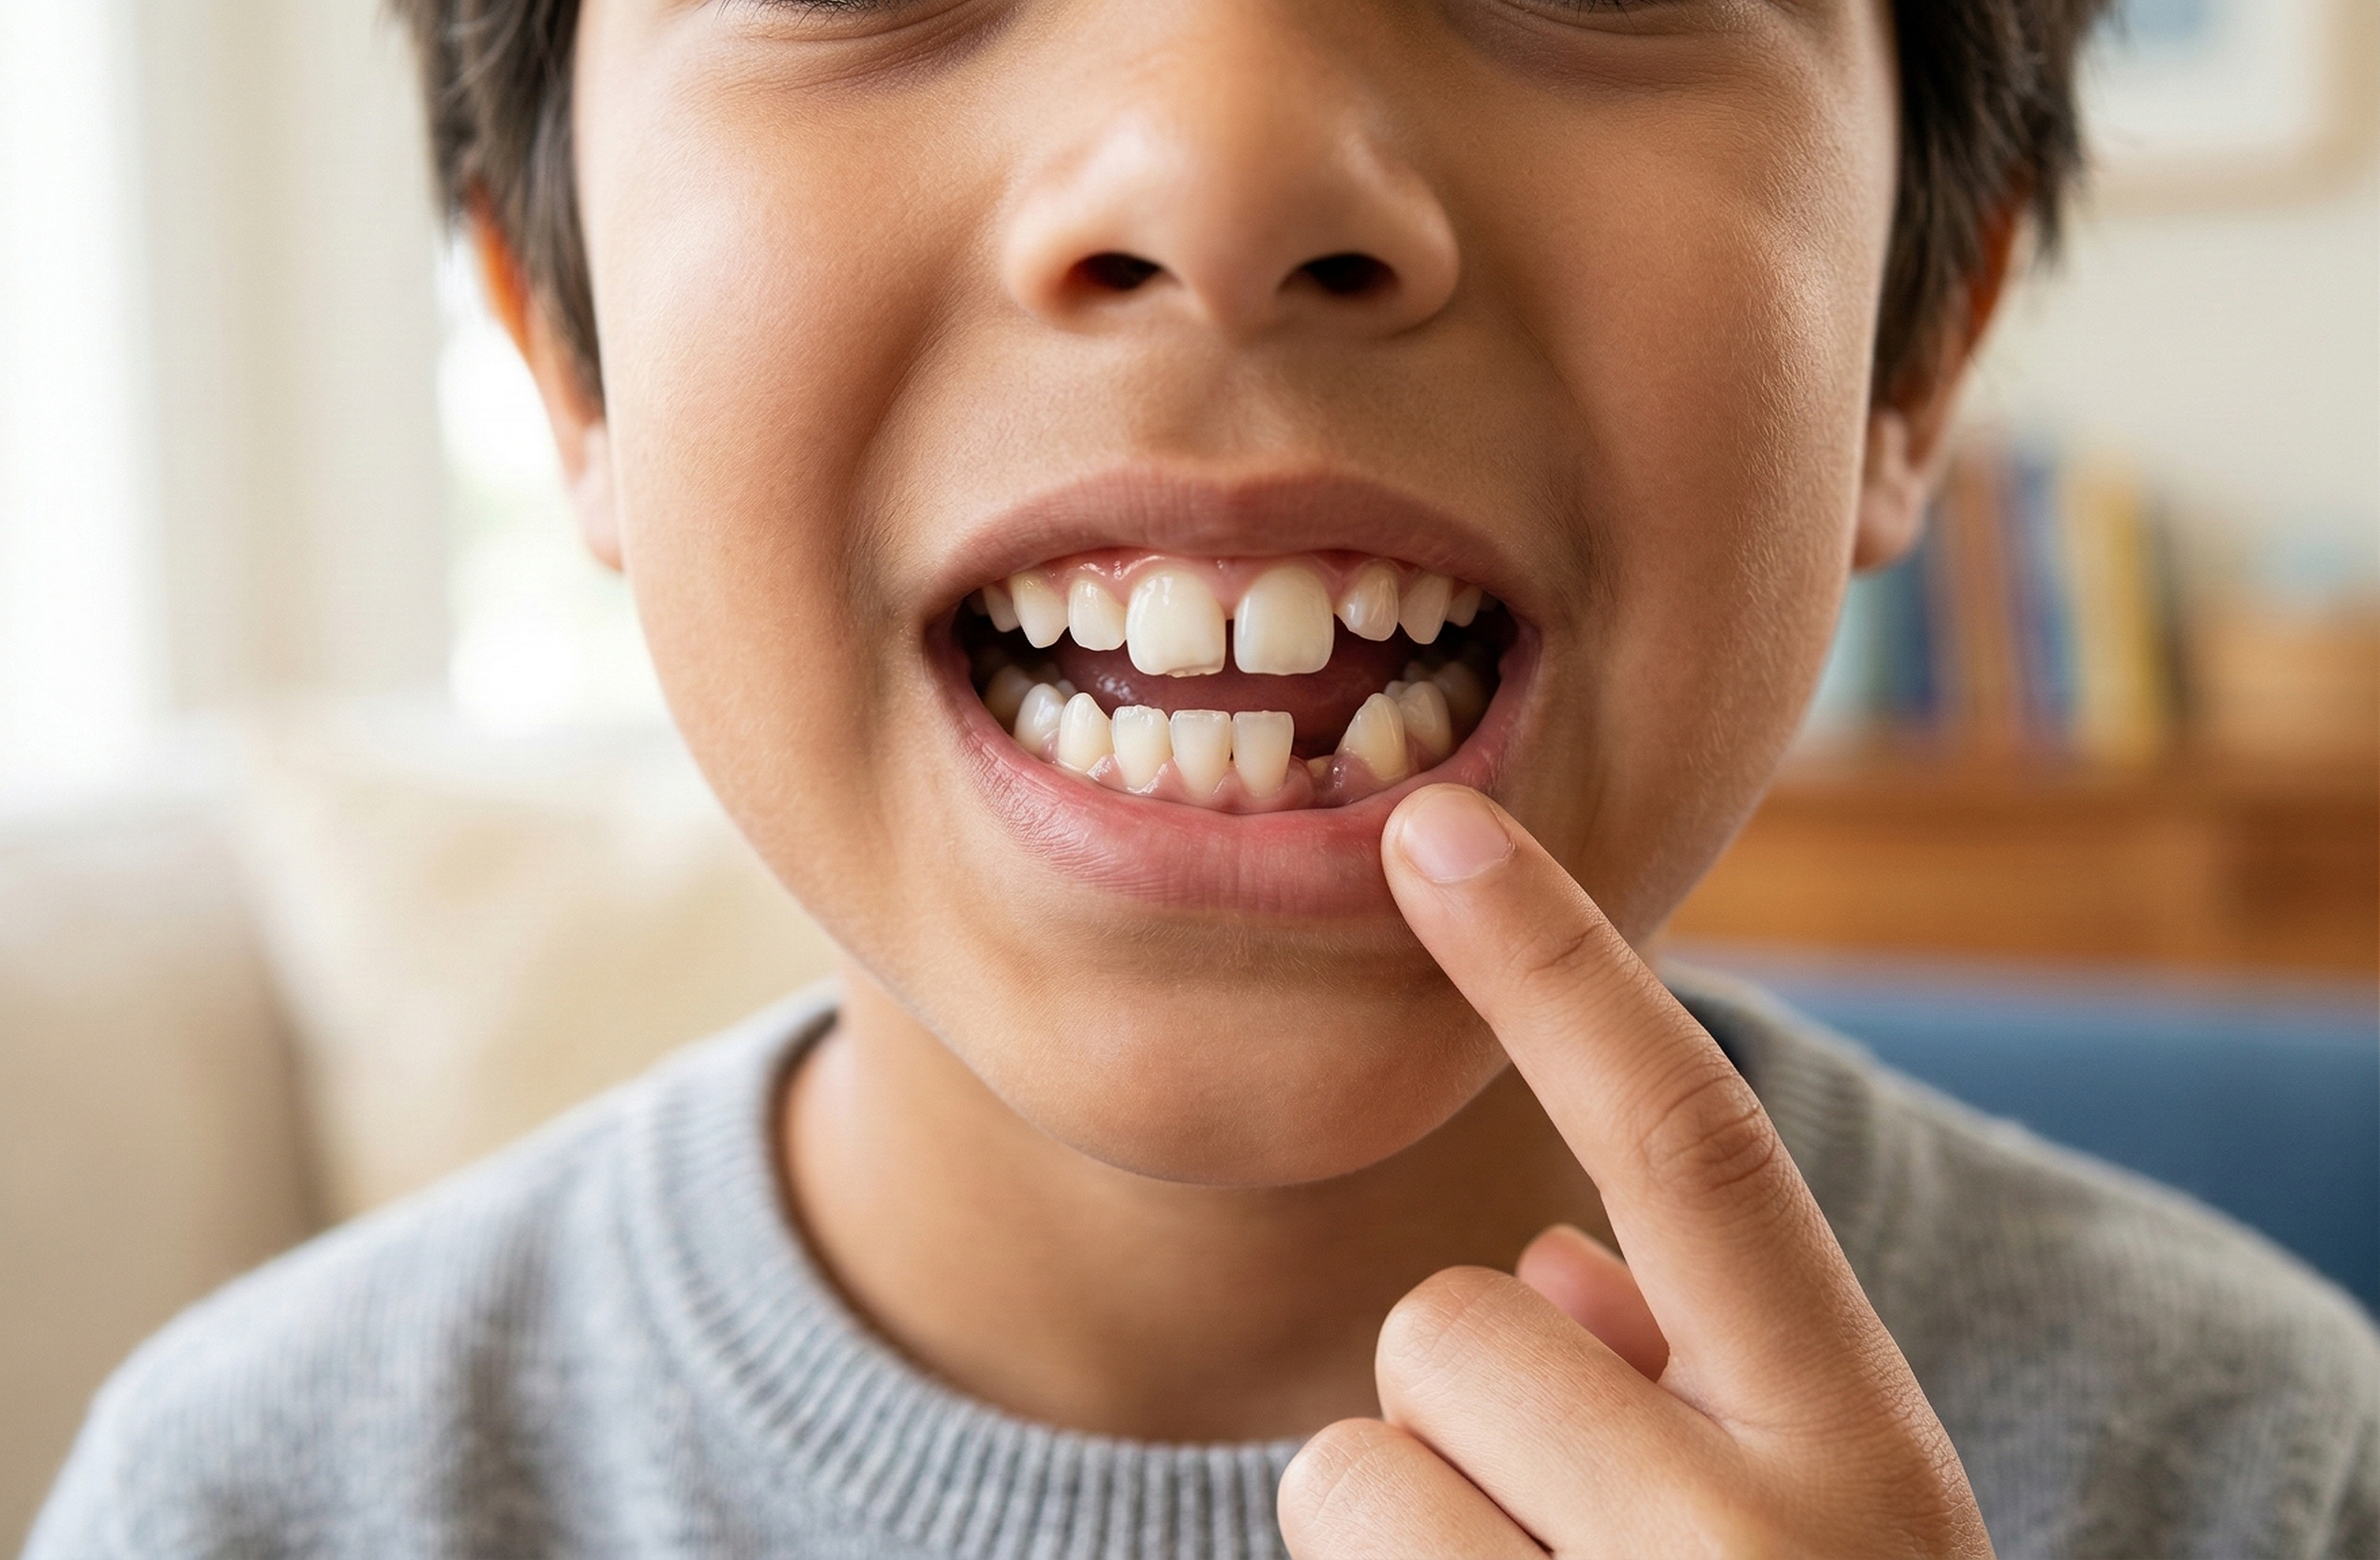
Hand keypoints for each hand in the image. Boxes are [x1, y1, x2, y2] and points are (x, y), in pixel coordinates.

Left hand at [1277, 785, 1991, 1558]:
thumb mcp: (1822, 1514)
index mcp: (1865, 1456)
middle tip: (1568, 1519)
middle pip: (1457, 1317)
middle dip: (1467, 1385)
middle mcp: (1755, 1551)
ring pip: (1358, 1452)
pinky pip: (1327, 1546)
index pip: (1696, 1146)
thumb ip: (1701, 1369)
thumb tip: (1546, 1267)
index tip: (1437, 830)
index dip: (1559, 967)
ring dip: (1415, 1511)